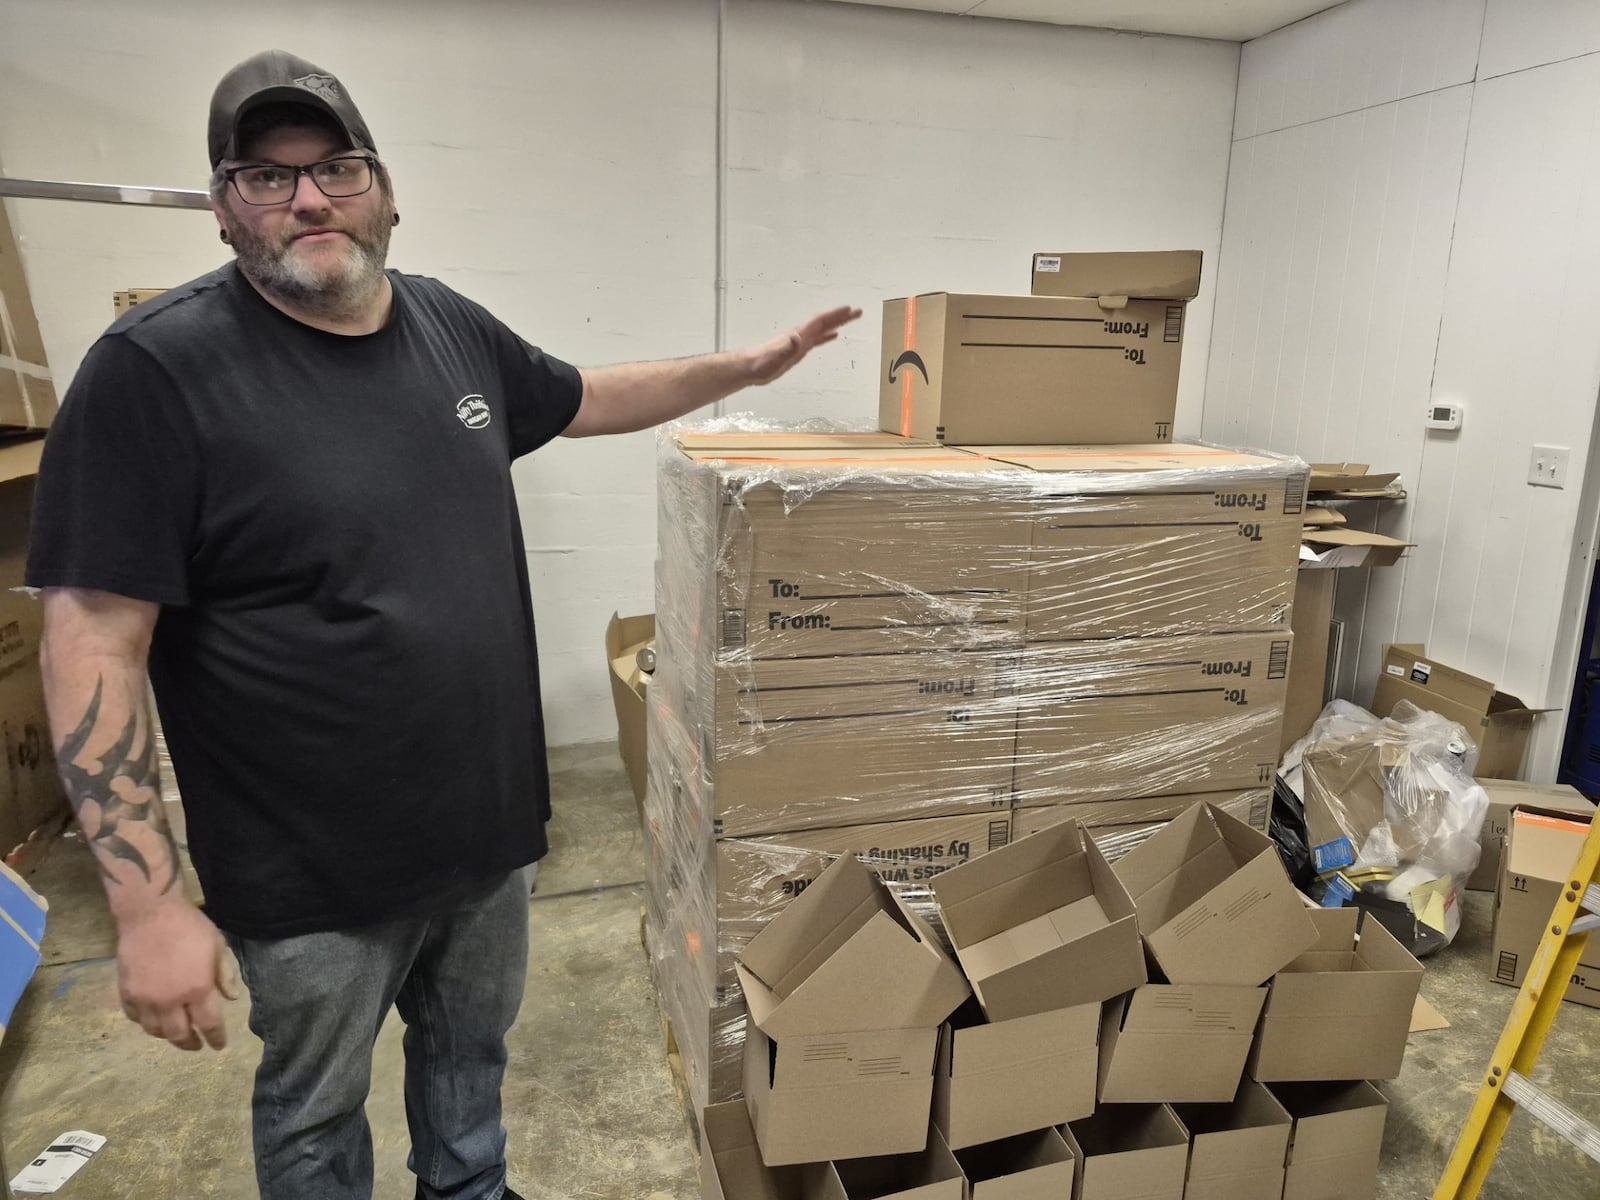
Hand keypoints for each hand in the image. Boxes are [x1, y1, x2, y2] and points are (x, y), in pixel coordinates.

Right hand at [116, 898, 240, 1050]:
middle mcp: (170, 1000)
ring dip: (167, 1035)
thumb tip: (232, 999)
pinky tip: (152, 1019)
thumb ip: (225, 975)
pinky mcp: (126, 992)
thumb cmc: (190, 926)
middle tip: (196, 1045)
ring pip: (154, 1030)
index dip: (215, 1038)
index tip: (218, 1045)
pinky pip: (134, 1017)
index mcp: (198, 989)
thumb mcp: (217, 946)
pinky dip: (145, 1022)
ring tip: (175, 1033)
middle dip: (190, 1043)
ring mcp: (145, 998)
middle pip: (179, 1034)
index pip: (208, 1024)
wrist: (151, 913)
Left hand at [747, 305, 862, 385]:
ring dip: (837, 323)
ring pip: (823, 329)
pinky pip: (817, 340)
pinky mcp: (798, 351)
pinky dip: (827, 336)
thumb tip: (797, 337)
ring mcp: (800, 342)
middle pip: (824, 322)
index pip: (820, 322)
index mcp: (799, 336)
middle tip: (858, 311)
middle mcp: (801, 336)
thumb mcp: (775, 358)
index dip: (834, 315)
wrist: (750, 368)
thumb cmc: (761, 364)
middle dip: (841, 316)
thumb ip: (787, 348)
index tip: (850, 309)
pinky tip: (833, 335)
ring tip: (851, 318)